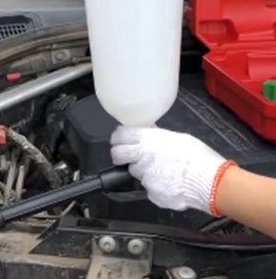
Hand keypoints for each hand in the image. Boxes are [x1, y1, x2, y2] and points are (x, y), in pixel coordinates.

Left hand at [111, 126, 227, 213]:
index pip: (120, 135)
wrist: (210, 181)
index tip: (118, 141)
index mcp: (148, 139)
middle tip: (125, 158)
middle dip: (118, 156)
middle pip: (117, 155)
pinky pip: (149, 189)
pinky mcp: (150, 192)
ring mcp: (144, 175)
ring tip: (164, 172)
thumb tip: (149, 136)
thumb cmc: (198, 157)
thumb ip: (158, 138)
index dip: (117, 138)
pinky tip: (170, 184)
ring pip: (136, 173)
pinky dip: (157, 187)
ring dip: (144, 172)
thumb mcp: (177, 138)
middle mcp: (142, 156)